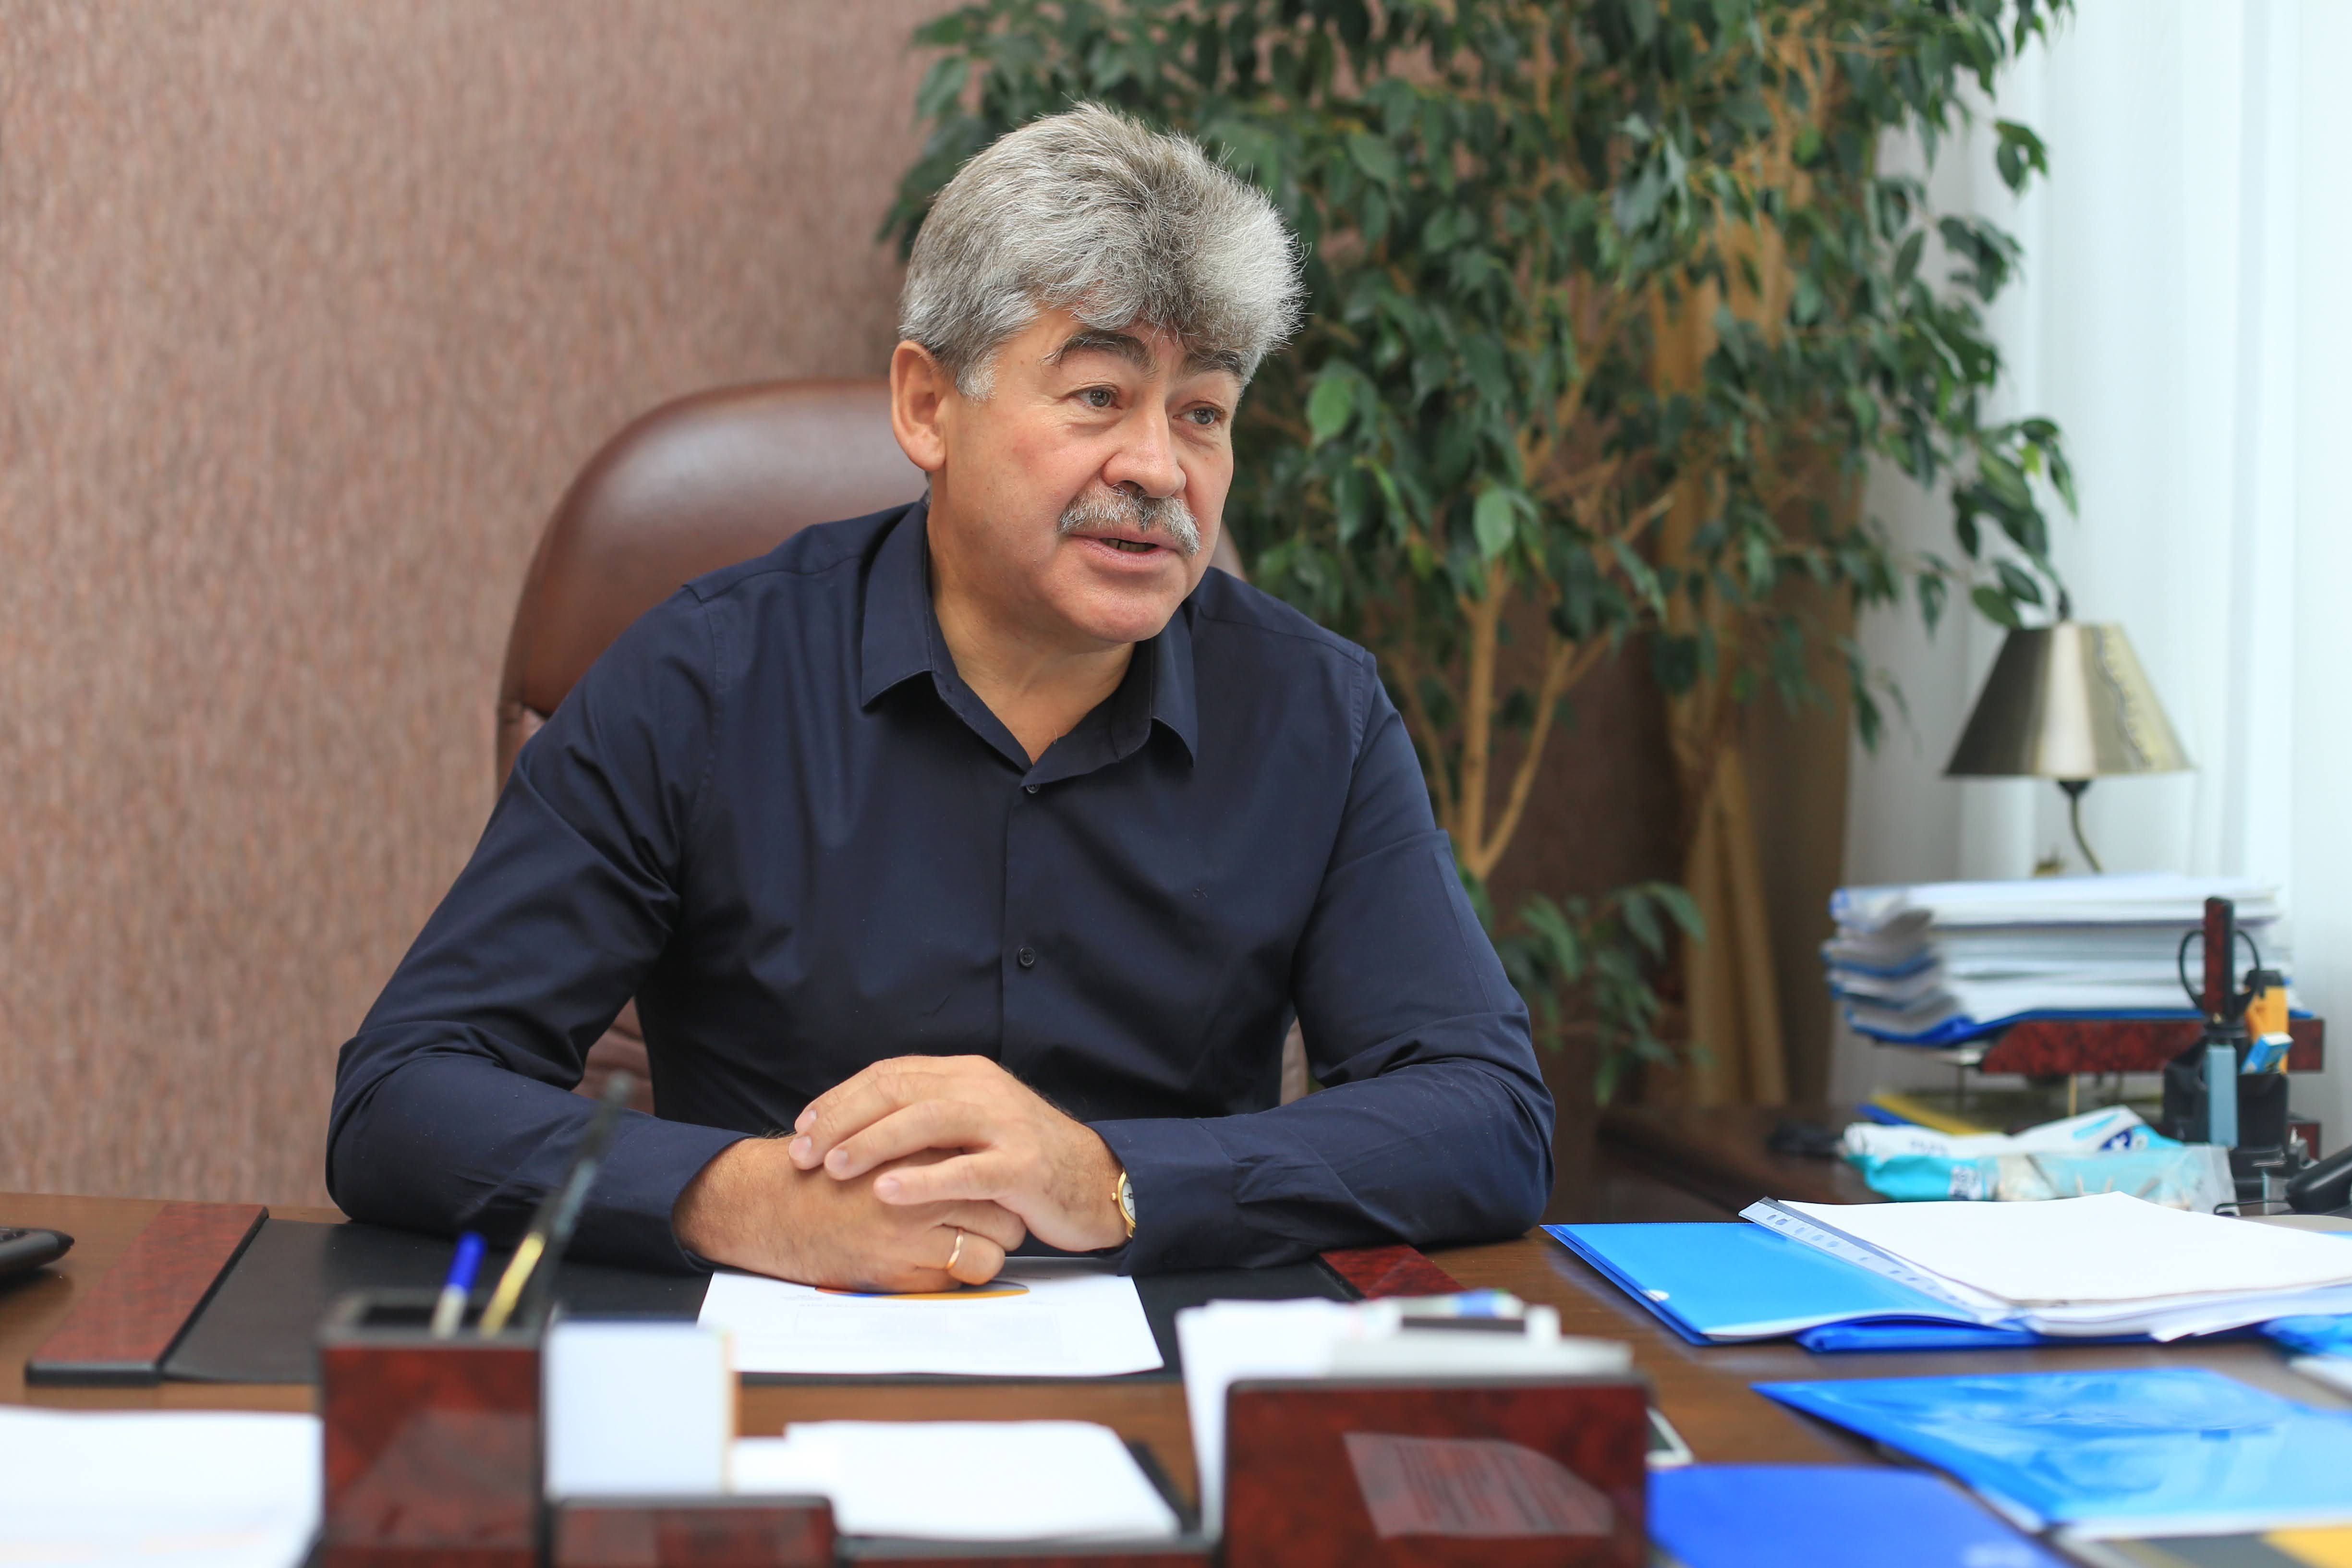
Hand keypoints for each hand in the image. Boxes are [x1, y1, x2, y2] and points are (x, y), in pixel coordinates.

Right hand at [673, 1136, 1024, 1291]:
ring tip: (971, 1243)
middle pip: (1003, 1203)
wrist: (771, 1207)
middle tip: (992, 1219)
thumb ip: (927, 1143)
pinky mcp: (902, 1267)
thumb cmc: (827, 1175)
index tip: (993, 1186)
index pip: (991, 1162)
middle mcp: (922, 1182)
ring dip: (990, 1247)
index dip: (997, 1177)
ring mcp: (913, 1227)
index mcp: (919, 1143)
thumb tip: (980, 1150)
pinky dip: (964, 1273)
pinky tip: (943, 1263)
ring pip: (995, 1243)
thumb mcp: (879, 1140)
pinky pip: (965, 1275)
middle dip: (1004, 1215)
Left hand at [789, 1055, 1128, 1252]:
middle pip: (899, 1091)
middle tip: (803, 1153)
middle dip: (843, 1120)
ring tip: (834, 1167)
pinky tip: (885, 1192)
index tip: (802, 1128)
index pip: (889, 1074)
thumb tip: (858, 1123)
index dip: (840, 1099)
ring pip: (927, 1120)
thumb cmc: (1022, 1159)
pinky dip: (922, 1180)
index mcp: (966, 1074)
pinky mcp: (1023, 1167)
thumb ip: (927, 1113)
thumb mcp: (974, 1123)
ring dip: (873, 1142)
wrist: (1095, 1181)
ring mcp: (1005, 1126)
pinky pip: (964, 1170)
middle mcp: (983, 1089)